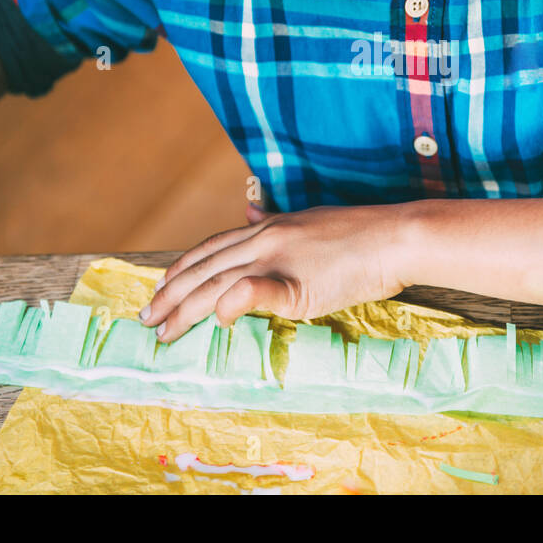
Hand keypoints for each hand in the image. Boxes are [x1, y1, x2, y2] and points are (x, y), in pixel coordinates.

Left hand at [140, 202, 412, 341]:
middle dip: (170, 295)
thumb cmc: (360, 235)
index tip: (159, 286)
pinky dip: (230, 304)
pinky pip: (255, 291)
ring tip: (164, 330)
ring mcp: (279, 259)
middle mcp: (265, 239)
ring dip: (185, 308)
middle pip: (204, 269)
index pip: (211, 248)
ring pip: (217, 283)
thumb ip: (277, 222)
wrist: (396, 237)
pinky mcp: (298, 284)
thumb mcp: (310, 221)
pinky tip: (216, 319)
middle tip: (146, 318)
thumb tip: (250, 212)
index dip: (181, 268)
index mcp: (269, 228)